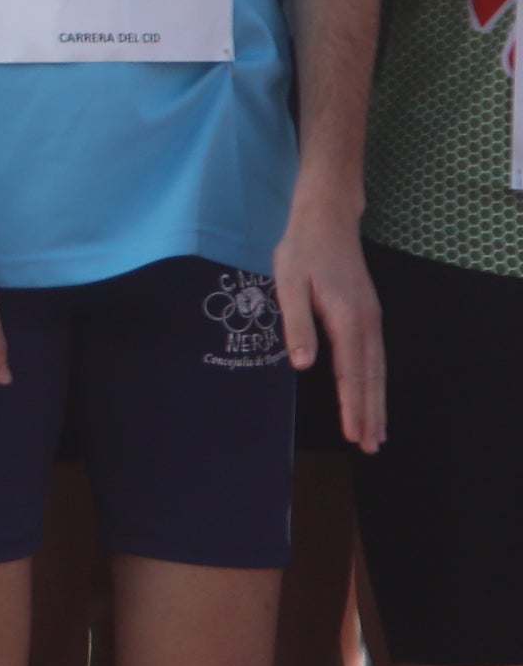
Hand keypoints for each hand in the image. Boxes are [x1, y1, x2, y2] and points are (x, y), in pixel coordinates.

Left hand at [273, 196, 382, 451]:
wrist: (327, 218)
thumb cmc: (301, 250)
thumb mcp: (288, 283)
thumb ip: (296, 324)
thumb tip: (303, 364)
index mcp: (347, 319)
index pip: (351, 373)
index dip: (353, 406)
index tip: (354, 435)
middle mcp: (367, 323)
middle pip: (371, 377)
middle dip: (370, 413)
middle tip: (370, 446)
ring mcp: (371, 319)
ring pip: (377, 369)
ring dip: (377, 402)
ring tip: (377, 433)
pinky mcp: (368, 314)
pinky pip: (375, 357)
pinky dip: (376, 381)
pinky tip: (373, 394)